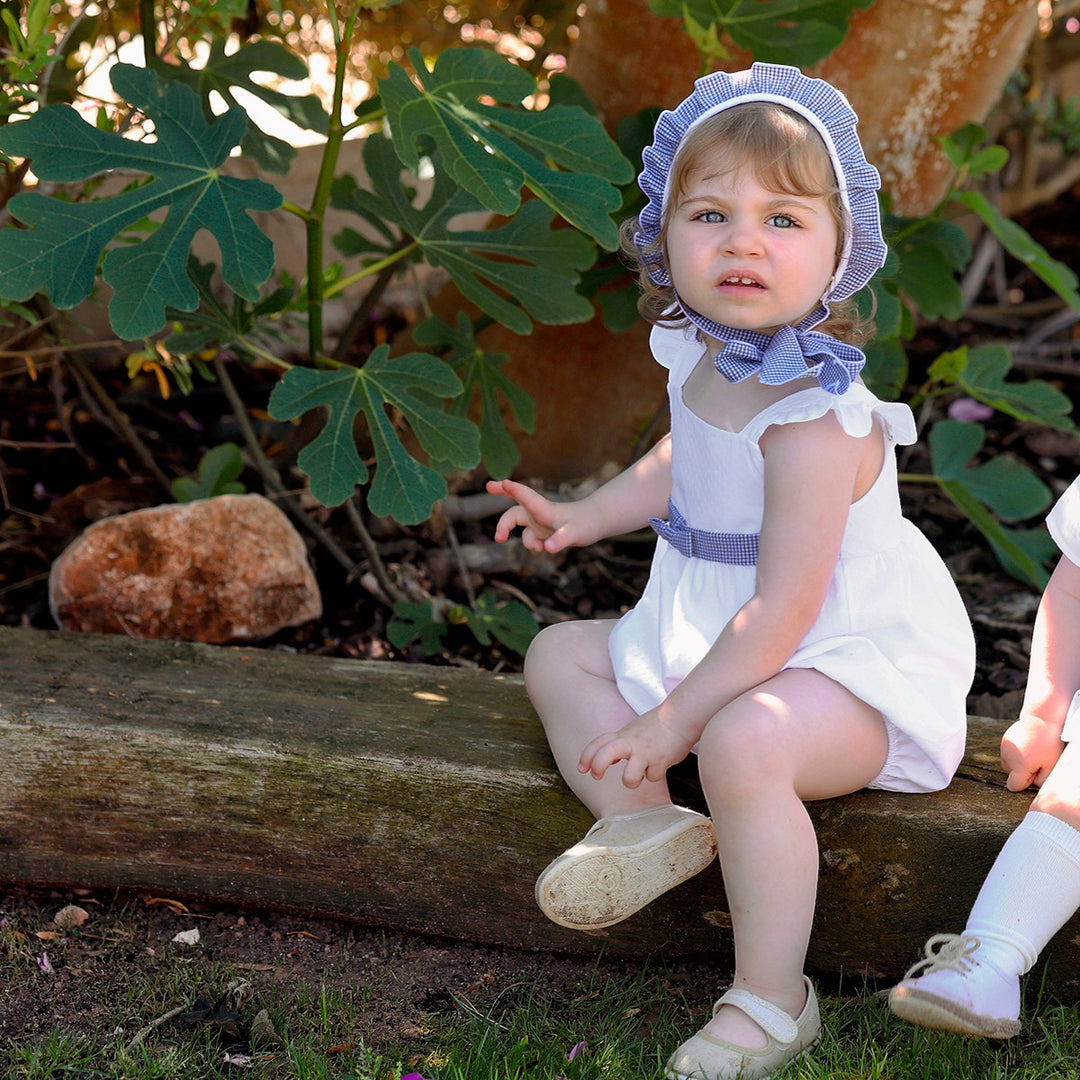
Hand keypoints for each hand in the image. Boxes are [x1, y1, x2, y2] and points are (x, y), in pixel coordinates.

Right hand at [486, 478, 593, 552]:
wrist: (594, 522)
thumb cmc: (586, 523)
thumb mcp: (576, 533)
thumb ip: (562, 539)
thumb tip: (548, 547)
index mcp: (544, 509)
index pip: (526, 497)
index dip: (513, 490)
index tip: (502, 482)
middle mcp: (538, 514)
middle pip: (512, 514)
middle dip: (502, 522)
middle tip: (498, 538)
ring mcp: (539, 523)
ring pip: (522, 532)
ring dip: (528, 543)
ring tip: (541, 548)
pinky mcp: (542, 532)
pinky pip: (531, 540)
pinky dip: (536, 546)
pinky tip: (549, 547)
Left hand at [577, 710, 693, 788]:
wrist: (682, 716)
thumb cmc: (659, 725)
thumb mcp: (634, 730)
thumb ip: (622, 742)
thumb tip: (612, 759)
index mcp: (623, 735)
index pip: (599, 743)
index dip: (587, 756)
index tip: (582, 769)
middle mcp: (630, 742)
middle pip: (605, 753)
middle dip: (598, 766)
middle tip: (596, 776)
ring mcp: (645, 752)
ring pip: (629, 778)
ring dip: (631, 781)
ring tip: (638, 775)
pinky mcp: (661, 760)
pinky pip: (653, 776)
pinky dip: (656, 772)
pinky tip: (662, 761)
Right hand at [1001, 713, 1065, 790]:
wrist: (1043, 719)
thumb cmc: (1049, 744)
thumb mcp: (1051, 766)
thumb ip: (1040, 781)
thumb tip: (1030, 785)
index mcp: (1019, 765)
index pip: (1013, 785)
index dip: (1025, 783)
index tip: (1035, 773)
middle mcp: (1008, 757)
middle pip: (1009, 774)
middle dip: (1021, 772)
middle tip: (1036, 761)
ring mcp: (1005, 747)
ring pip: (1007, 764)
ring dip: (1017, 763)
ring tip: (1031, 753)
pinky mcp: (1005, 740)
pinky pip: (1007, 753)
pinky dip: (1015, 753)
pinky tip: (1027, 746)